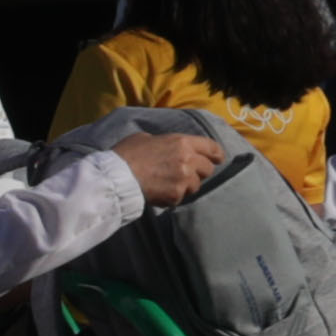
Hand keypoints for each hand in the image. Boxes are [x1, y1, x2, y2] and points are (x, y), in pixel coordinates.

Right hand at [112, 124, 227, 208]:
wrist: (117, 177)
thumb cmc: (127, 154)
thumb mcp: (145, 138)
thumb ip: (163, 142)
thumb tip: (165, 147)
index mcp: (182, 142)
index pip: (211, 147)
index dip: (217, 153)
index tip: (218, 158)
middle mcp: (188, 160)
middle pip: (207, 169)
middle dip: (199, 172)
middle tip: (186, 174)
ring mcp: (183, 179)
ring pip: (195, 186)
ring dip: (186, 186)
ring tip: (170, 185)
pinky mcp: (176, 196)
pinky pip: (181, 198)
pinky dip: (172, 197)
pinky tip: (159, 193)